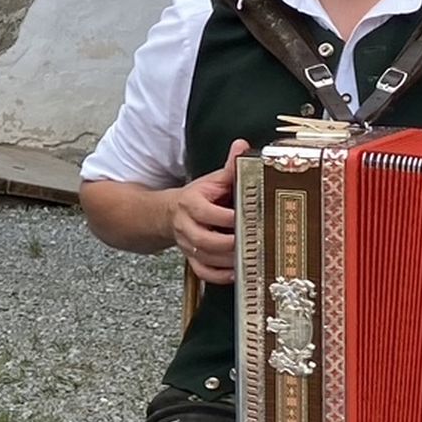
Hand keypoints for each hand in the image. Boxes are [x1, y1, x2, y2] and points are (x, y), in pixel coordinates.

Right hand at [169, 139, 249, 285]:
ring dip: (228, 261)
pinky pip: (202, 272)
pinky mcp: (190, 259)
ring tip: (249, 258)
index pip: (207, 212)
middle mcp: (186, 226)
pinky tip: (236, 272)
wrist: (169, 213)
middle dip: (229, 244)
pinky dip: (219, 276)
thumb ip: (230, 167)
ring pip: (204, 258)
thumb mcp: (212, 180)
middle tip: (252, 243)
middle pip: (204, 240)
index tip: (250, 218)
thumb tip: (242, 146)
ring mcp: (187, 245)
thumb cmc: (197, 197)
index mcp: (191, 203)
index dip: (229, 217)